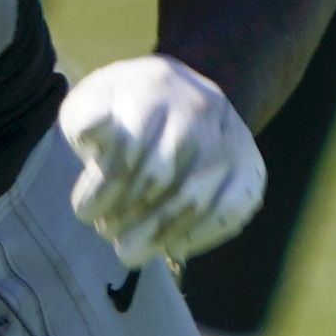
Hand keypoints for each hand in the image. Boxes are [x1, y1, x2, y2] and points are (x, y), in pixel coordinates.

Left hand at [59, 56, 264, 274]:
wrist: (172, 98)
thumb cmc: (120, 111)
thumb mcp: (93, 105)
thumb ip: (88, 120)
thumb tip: (93, 131)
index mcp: (156, 86)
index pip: (130, 147)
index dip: (104, 188)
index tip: (85, 211)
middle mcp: (201, 107)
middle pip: (160, 176)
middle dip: (126, 214)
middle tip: (106, 232)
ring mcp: (230, 138)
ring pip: (194, 198)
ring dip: (155, 232)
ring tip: (128, 250)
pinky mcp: (250, 167)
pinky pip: (231, 210)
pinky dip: (200, 236)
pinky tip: (173, 247)